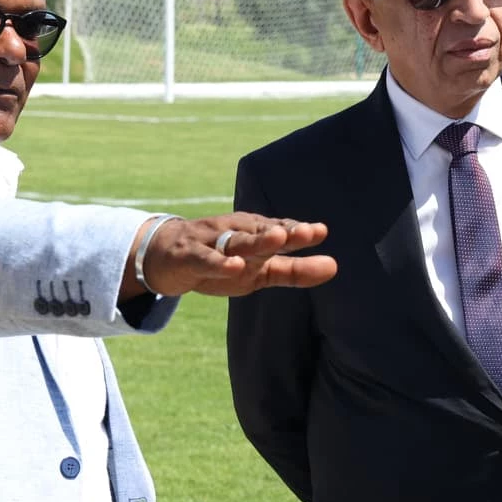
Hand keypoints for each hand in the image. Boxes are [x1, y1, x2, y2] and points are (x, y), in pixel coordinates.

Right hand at [125, 212, 336, 299]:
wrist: (166, 257)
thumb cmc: (222, 261)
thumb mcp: (261, 270)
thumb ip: (296, 270)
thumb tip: (335, 266)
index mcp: (255, 233)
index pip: (279, 231)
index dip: (299, 232)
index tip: (321, 232)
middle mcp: (236, 232)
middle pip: (262, 232)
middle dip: (285, 232)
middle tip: (309, 232)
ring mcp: (212, 242)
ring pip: (236, 241)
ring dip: (257, 239)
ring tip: (277, 239)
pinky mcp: (190, 255)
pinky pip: (206, 258)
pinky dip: (220, 262)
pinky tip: (235, 266)